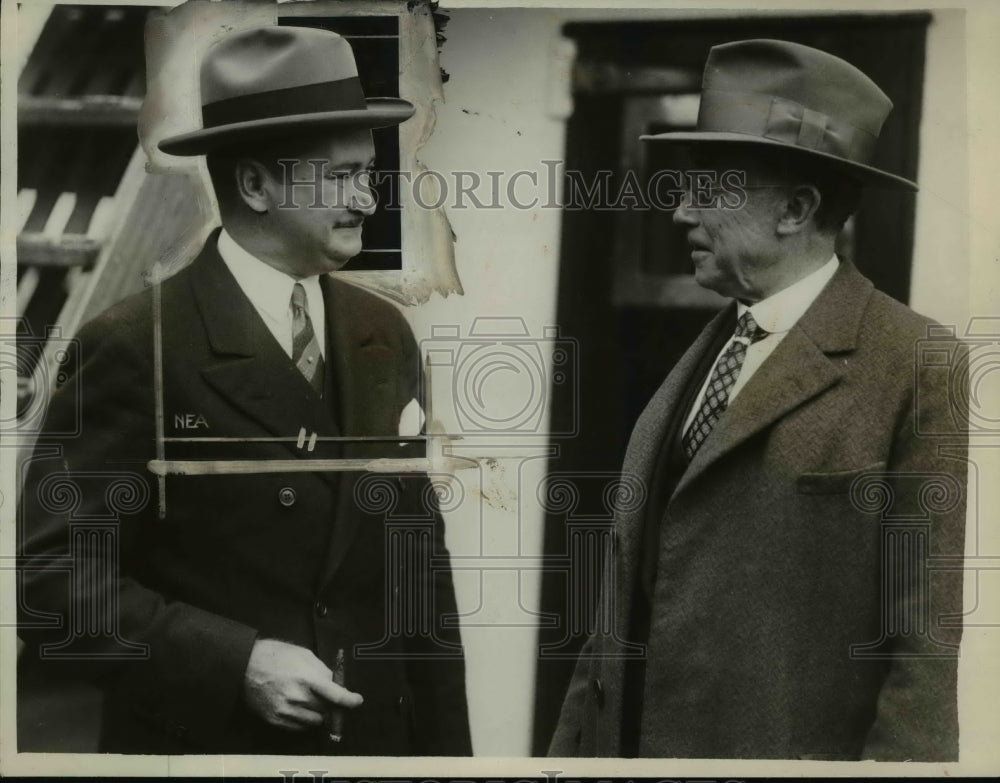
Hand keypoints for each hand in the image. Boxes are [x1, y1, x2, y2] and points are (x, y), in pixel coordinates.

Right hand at [243, 638, 362, 730]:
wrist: (246, 666)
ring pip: (315, 721)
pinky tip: (297, 706)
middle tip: (324, 695)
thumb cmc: (276, 656)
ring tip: (308, 699)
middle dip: (330, 704)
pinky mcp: (276, 720)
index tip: (357, 701)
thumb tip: (336, 684)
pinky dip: (304, 719)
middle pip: (327, 710)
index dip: (350, 700)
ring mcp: (286, 711)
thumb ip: (322, 670)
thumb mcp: (304, 655)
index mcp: (307, 678)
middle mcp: (297, 697)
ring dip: (318, 713)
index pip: (336, 695)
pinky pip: (300, 727)